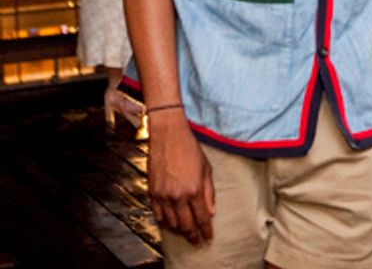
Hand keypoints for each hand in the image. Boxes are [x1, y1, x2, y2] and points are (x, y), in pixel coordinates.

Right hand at [147, 111, 214, 244]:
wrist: (168, 137)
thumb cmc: (190, 150)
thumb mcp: (206, 169)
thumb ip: (209, 193)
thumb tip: (211, 212)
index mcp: (194, 190)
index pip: (201, 218)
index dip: (205, 231)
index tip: (208, 238)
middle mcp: (178, 196)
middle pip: (186, 225)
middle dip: (193, 236)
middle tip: (198, 242)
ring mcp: (163, 195)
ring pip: (170, 223)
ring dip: (179, 230)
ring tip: (186, 233)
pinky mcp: (152, 192)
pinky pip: (157, 214)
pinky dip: (164, 221)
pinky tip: (170, 223)